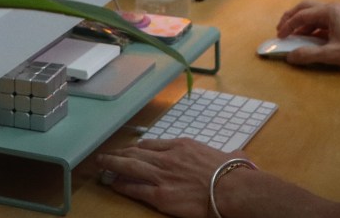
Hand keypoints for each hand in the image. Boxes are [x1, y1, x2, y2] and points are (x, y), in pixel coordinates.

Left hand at [96, 138, 235, 217]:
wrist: (230, 188)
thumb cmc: (232, 173)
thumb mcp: (227, 155)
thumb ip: (225, 154)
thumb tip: (237, 156)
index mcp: (182, 146)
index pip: (152, 144)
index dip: (138, 147)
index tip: (131, 148)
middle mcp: (167, 158)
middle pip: (136, 152)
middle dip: (119, 153)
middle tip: (107, 154)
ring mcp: (162, 176)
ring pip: (130, 167)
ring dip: (113, 164)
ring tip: (102, 164)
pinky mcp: (160, 195)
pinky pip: (135, 189)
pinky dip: (122, 185)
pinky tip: (113, 184)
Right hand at [275, 0, 339, 70]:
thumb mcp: (333, 55)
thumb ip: (309, 55)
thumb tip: (290, 56)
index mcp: (329, 11)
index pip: (301, 15)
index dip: (287, 26)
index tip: (279, 37)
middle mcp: (333, 7)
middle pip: (306, 7)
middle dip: (292, 17)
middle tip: (281, 29)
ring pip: (315, 13)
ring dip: (303, 22)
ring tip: (294, 35)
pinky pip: (324, 19)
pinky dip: (314, 27)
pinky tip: (312, 39)